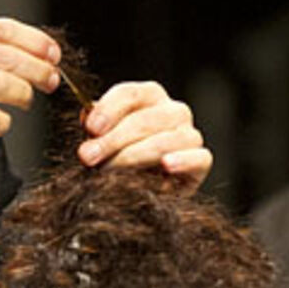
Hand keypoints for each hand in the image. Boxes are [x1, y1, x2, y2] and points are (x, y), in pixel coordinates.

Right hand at [0, 16, 61, 158]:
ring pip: (2, 85)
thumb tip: (43, 51)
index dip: (36, 42)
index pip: (4, 29)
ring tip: (26, 100)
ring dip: (24, 94)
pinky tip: (1, 119)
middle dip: (38, 70)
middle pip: (7, 57)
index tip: (53, 55)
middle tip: (50, 80)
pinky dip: (4, 121)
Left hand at [75, 80, 210, 190]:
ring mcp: (189, 135)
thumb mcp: (101, 142)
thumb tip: (87, 117)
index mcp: (148, 98)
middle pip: (146, 119)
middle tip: (88, 157)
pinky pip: (200, 157)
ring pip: (168, 139)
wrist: (141, 194)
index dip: (109, 109)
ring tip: (112, 170)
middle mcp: (172, 112)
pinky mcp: (201, 162)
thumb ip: (94, 128)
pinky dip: (184, 160)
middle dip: (114, 139)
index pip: (130, 94)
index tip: (91, 129)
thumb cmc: (119, 161)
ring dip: (136, 155)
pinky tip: (166, 165)